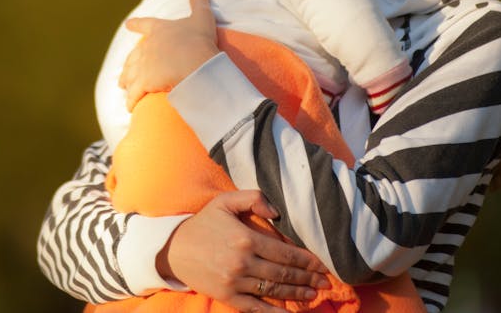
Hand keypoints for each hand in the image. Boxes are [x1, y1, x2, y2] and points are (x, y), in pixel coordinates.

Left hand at [119, 0, 219, 110]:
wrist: (194, 62)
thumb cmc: (198, 39)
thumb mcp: (201, 17)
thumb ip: (198, 0)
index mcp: (158, 30)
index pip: (144, 25)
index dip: (136, 25)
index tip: (128, 25)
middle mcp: (146, 47)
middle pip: (133, 56)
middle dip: (129, 64)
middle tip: (124, 72)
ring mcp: (143, 66)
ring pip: (130, 75)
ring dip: (127, 82)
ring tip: (124, 88)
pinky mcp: (143, 84)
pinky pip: (134, 94)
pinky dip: (131, 100)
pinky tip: (130, 107)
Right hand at [157, 190, 331, 312]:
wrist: (174, 249)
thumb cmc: (204, 223)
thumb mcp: (225, 201)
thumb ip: (253, 198)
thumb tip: (277, 212)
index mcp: (245, 238)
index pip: (285, 251)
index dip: (306, 259)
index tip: (321, 264)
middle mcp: (242, 262)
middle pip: (283, 273)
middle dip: (307, 278)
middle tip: (325, 281)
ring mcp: (235, 282)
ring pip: (274, 290)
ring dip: (297, 294)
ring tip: (314, 295)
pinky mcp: (228, 296)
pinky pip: (256, 307)